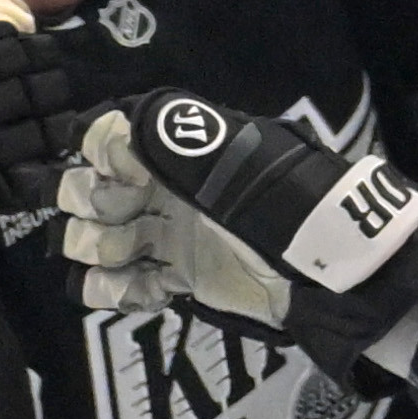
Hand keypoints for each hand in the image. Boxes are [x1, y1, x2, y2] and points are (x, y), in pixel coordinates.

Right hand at [58, 92, 417, 366]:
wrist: (327, 277)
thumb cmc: (285, 210)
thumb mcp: (238, 162)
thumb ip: (176, 138)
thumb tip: (116, 126)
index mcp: (179, 151)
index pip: (108, 137)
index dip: (98, 153)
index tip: (118, 172)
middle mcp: (166, 188)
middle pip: (90, 190)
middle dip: (93, 203)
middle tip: (122, 218)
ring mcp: (170, 236)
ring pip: (98, 239)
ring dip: (99, 248)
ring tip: (128, 259)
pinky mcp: (179, 279)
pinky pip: (124, 286)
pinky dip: (116, 292)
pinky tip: (138, 292)